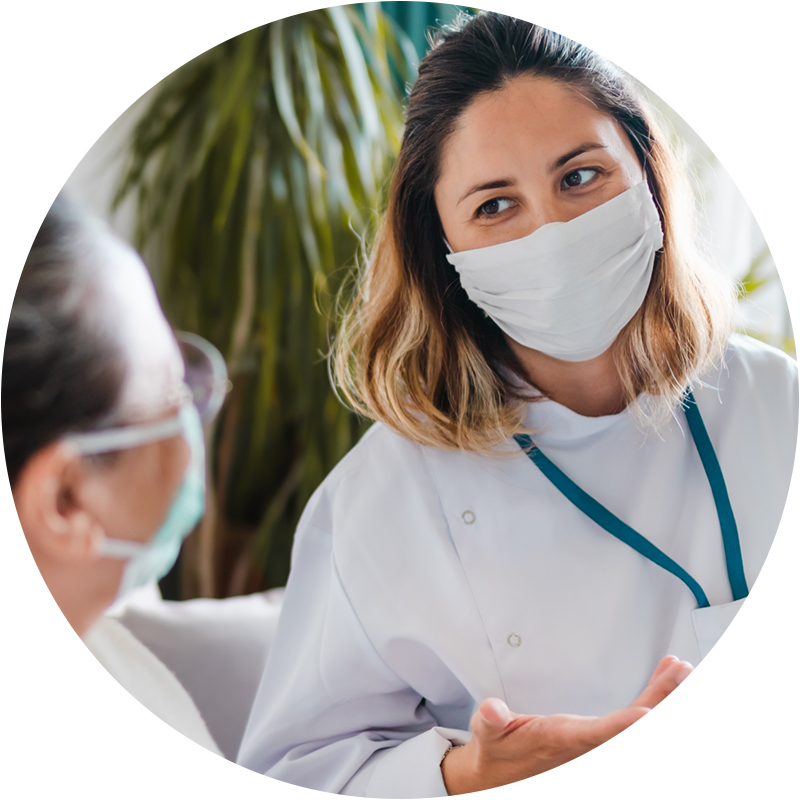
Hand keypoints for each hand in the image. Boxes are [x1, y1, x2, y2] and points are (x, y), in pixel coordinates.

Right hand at [441, 655, 692, 793]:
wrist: (502, 778)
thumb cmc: (499, 751)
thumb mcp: (487, 734)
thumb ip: (492, 720)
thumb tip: (492, 711)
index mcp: (560, 742)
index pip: (597, 736)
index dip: (622, 727)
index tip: (647, 716)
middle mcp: (587, 749)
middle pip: (631, 729)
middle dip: (660, 701)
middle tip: (681, 674)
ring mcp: (598, 747)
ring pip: (639, 724)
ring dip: (663, 697)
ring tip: (681, 671)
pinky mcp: (602, 741)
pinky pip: (634, 722)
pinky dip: (653, 700)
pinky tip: (665, 683)